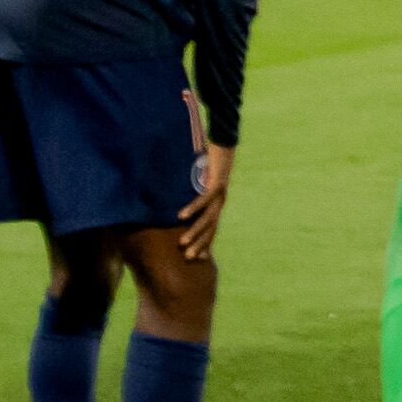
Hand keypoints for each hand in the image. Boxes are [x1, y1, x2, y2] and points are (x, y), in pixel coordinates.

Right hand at [178, 141, 233, 259]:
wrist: (224, 143)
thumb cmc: (209, 163)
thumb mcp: (200, 182)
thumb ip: (192, 193)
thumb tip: (178, 204)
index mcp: (216, 204)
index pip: (212, 229)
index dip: (206, 243)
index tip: (198, 258)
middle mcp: (219, 202)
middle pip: (211, 228)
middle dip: (200, 244)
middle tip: (188, 258)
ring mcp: (219, 194)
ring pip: (207, 218)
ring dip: (195, 231)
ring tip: (182, 243)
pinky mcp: (215, 182)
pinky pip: (203, 199)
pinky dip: (192, 208)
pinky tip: (181, 216)